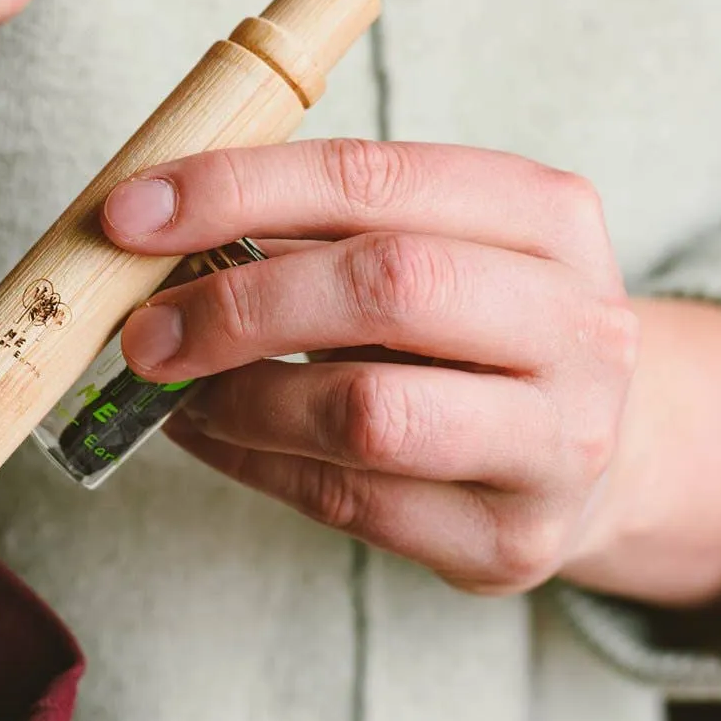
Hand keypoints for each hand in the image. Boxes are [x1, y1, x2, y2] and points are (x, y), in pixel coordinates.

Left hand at [103, 140, 644, 596]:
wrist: (590, 453)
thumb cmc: (468, 328)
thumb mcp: (427, 244)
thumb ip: (314, 227)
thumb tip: (153, 228)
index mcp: (547, 216)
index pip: (373, 178)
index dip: (238, 190)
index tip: (130, 215)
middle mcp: (578, 324)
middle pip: (386, 288)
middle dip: (238, 304)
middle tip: (143, 330)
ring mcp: (557, 443)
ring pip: (368, 414)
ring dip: (240, 399)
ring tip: (176, 387)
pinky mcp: (510, 541)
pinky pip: (348, 502)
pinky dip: (252, 464)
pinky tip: (210, 434)